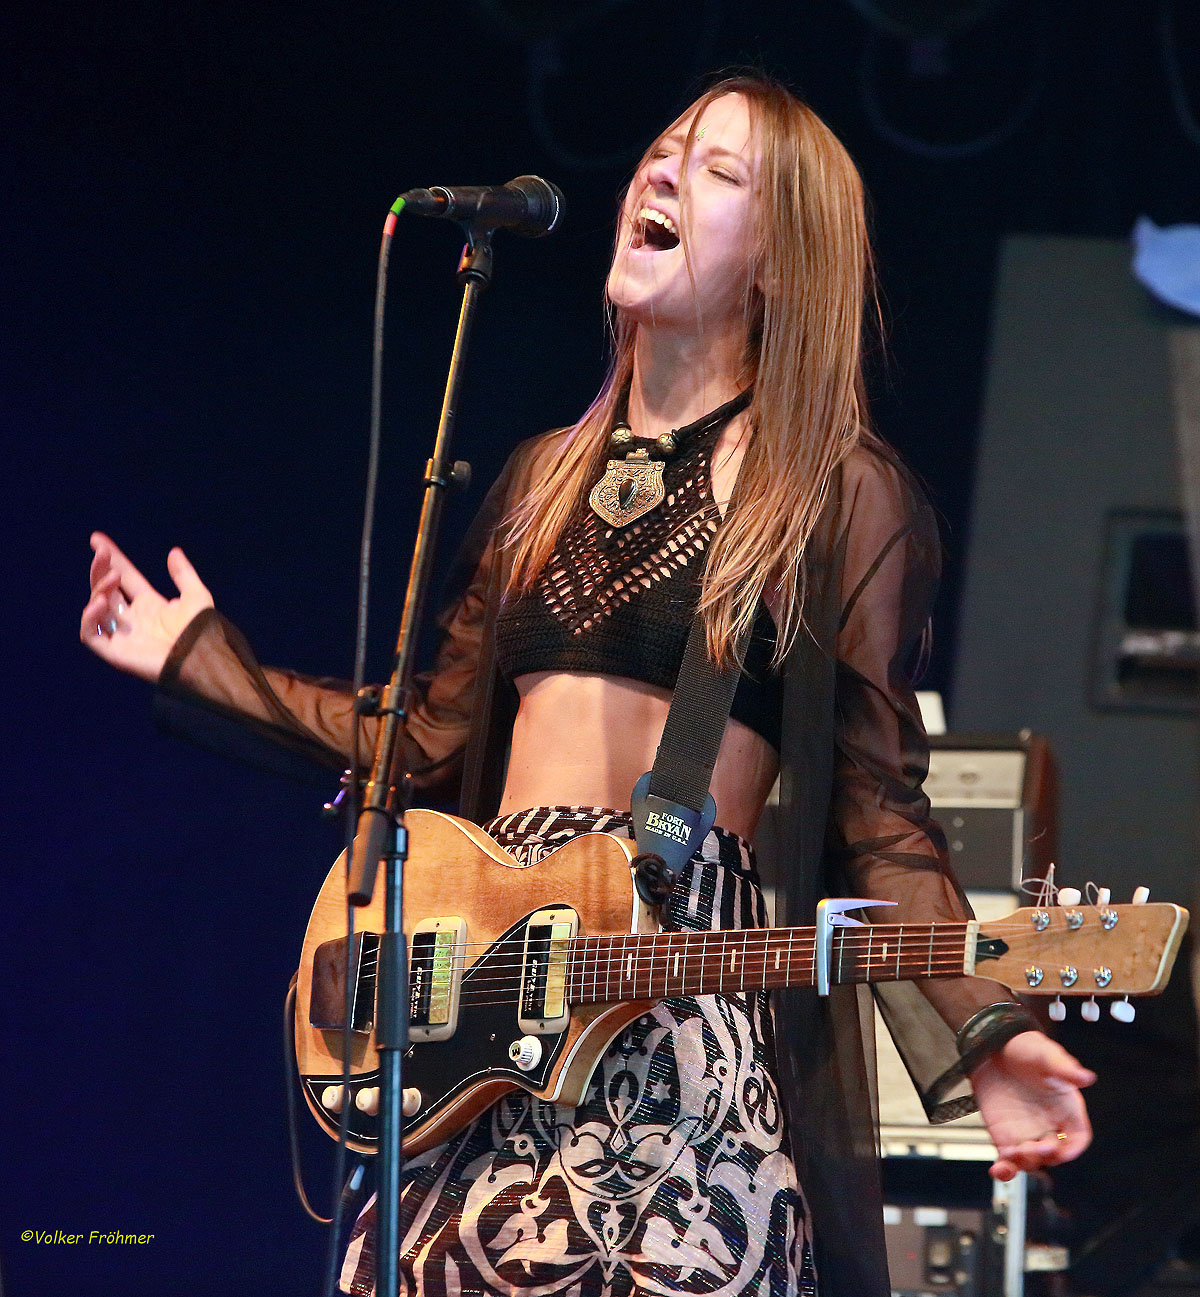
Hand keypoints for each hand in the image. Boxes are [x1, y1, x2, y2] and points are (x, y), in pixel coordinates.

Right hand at [80, 532, 213, 680]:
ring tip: (112, 578)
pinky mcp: (115, 652)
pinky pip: (91, 635)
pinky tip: (99, 603)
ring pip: (96, 608)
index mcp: (150, 605)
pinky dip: (89, 619)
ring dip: (99, 589)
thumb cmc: (202, 632)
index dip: (112, 558)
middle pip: (107, 589)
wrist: (202, 660)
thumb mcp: (197, 596)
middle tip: (101, 553)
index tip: (97, 539)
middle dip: (101, 569)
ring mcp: (122, 635)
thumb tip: (174, 551)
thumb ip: (184, 574)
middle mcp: (133, 619)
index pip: (125, 576)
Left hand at [970, 1029, 1095, 1180]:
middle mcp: (1049, 1125)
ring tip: (1014, 1154)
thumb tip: (1086, 1077)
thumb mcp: (1047, 1055)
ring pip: (1031, 1161)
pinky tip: (999, 1170)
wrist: (992, 1045)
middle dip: (1047, 1156)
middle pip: (1055, 1154)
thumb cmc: (1025, 1048)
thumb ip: (1064, 1068)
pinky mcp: (1003, 1135)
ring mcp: (1026, 1133)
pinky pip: (1007, 1160)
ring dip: (1025, 1163)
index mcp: (1066, 1110)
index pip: (1078, 1138)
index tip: (1065, 1149)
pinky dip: (1004, 1170)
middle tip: (1036, 1148)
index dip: (1074, 1147)